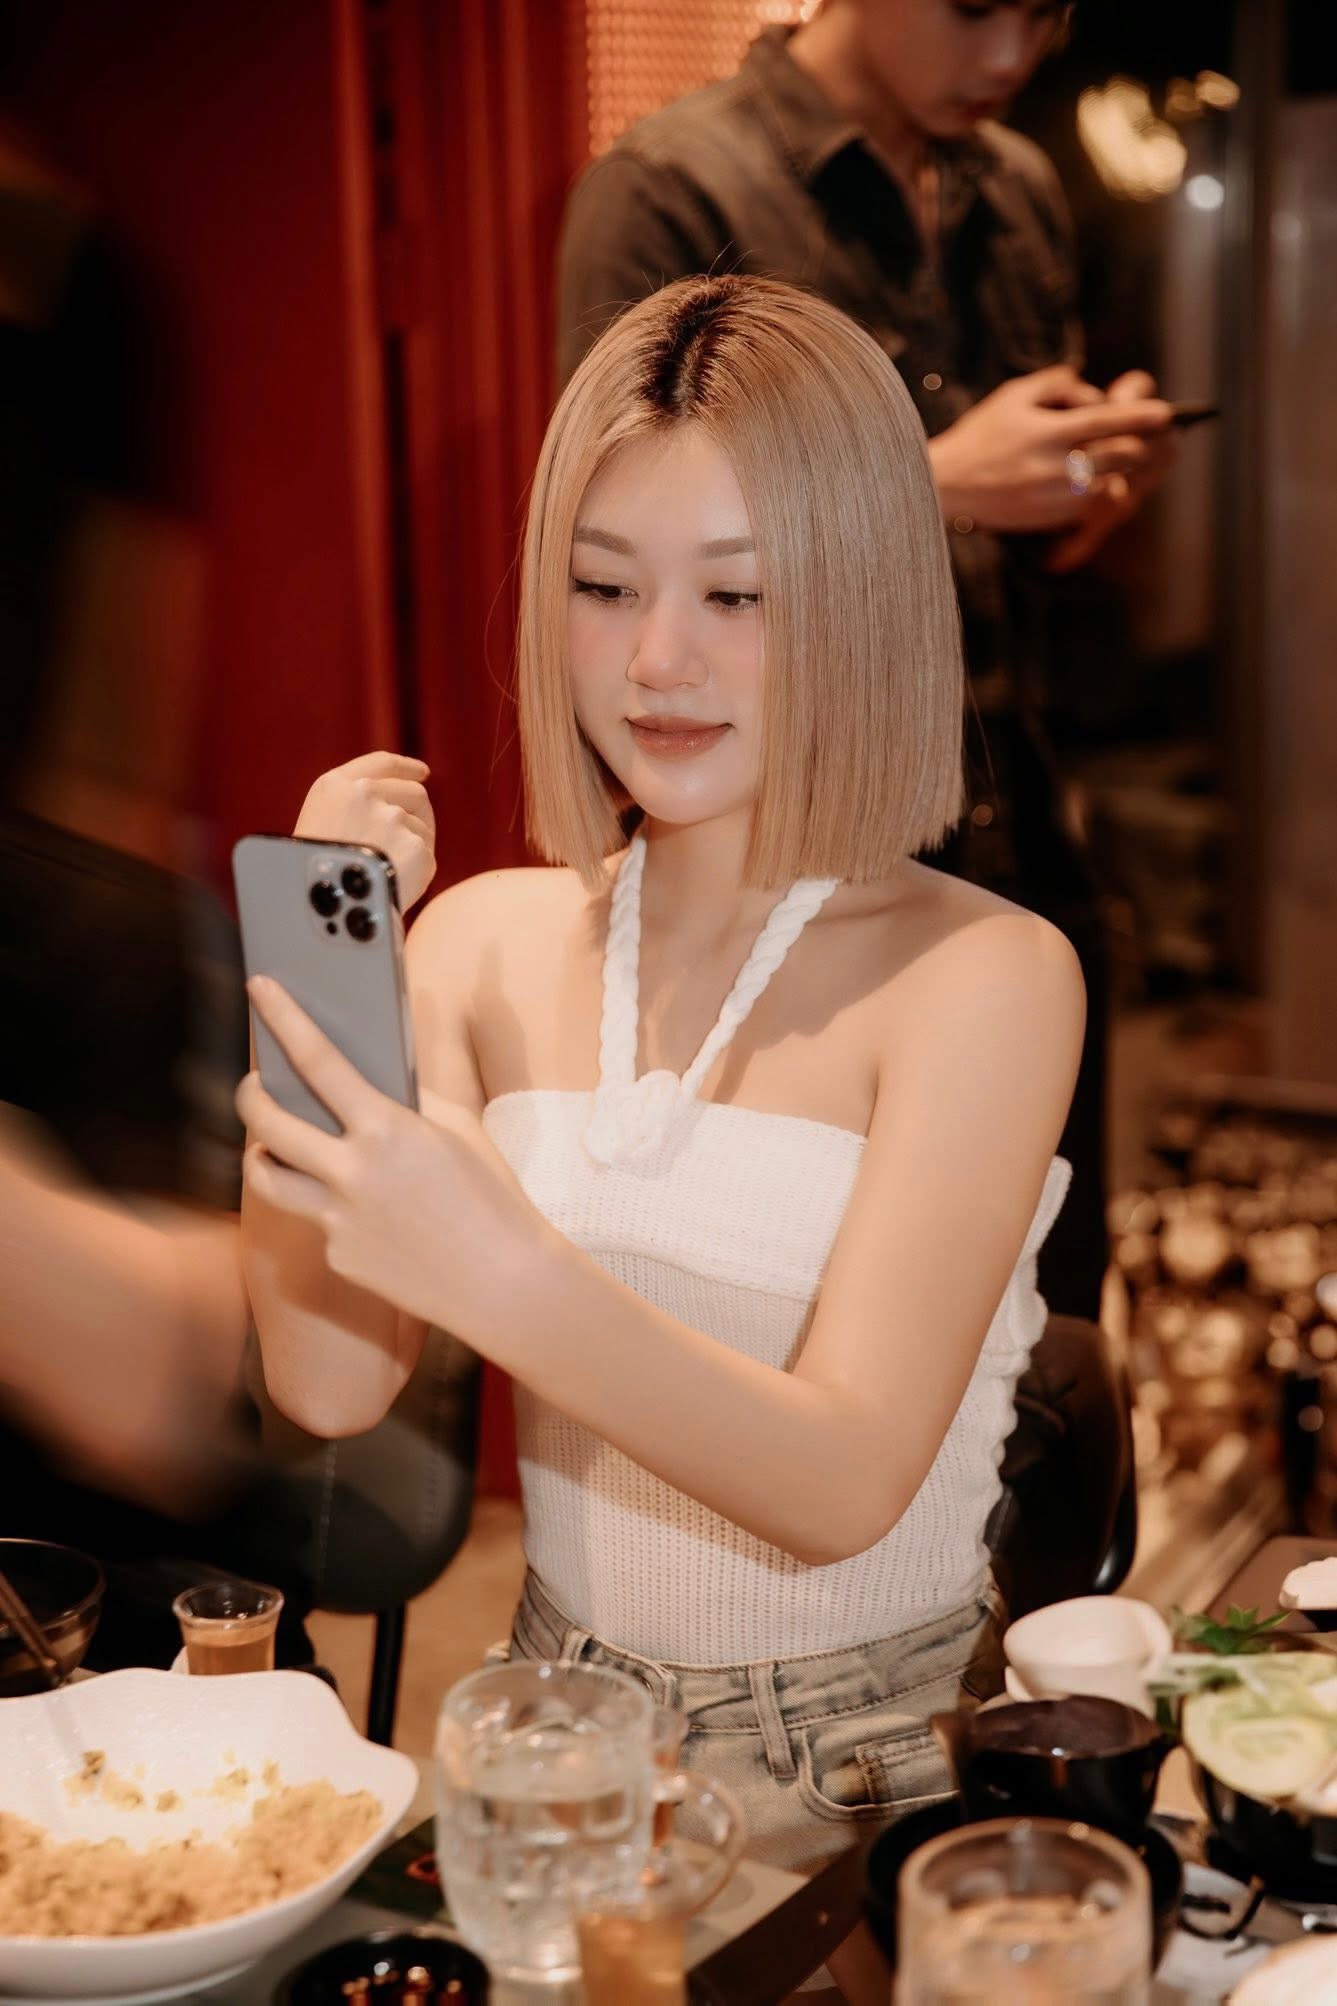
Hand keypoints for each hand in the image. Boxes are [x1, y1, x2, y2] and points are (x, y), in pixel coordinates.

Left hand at [238, 977, 546, 1338]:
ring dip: (261, 1151)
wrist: (505, 1282)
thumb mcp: (459, 1130)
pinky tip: (359, 1208)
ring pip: (265, 1176)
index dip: (282, 1018)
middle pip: (266, 1121)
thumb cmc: (492, 1198)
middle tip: (253, 1082)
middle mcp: (352, 1173)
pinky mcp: (338, 1257)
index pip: (317, 1060)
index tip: (260, 988)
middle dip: (249, 1092)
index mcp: (387, 1129)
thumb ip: (408, 1100)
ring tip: (271, 1143)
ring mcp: (338, 1220)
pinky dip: (327, 1205)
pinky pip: (314, 1220)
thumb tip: (370, 1080)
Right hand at [295, 752, 435, 911]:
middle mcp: (366, 793)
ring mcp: (392, 819)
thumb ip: (354, 804)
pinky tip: (393, 886)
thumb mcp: (319, 826)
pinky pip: (426, 857)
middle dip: (420, 812)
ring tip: (387, 873)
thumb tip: (400, 804)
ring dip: (412, 847)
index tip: (422, 772)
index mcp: (336, 785)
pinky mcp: (414, 847)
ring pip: (421, 828)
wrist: (318, 909)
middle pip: (415, 793)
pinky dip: (416, 873)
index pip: (382, 763)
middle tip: (413, 837)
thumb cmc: (311, 874)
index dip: (406, 767)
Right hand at [928, 363, 1171, 534]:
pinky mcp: (1052, 519)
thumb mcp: (1013, 395)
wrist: (947, 486)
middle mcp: (1057, 467)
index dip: (1143, 416)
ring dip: (1115, 469)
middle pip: (1123, 456)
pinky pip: (1091, 503)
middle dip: (1136, 444)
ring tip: (1102, 458)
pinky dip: (1094, 488)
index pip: (1110, 420)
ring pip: (1112, 482)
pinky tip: (1080, 478)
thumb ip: (1058, 384)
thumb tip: (1095, 393)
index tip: (1166, 413)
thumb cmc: (981, 435)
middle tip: (1138, 437)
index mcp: (1049, 432)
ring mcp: (1056, 497)